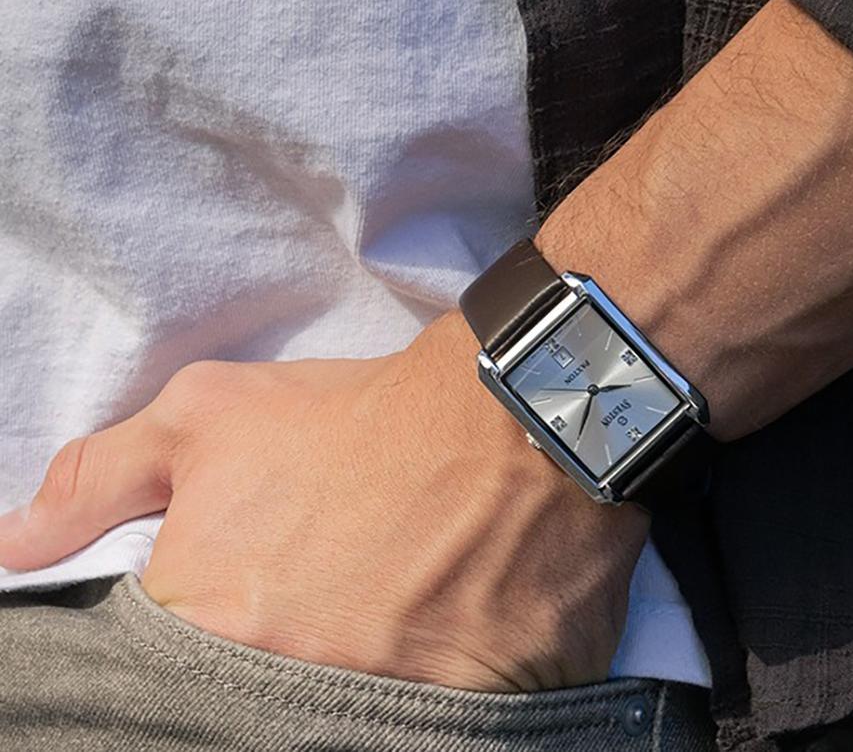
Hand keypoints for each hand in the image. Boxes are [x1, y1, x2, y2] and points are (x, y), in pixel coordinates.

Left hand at [0, 313, 648, 690]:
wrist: (518, 419)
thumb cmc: (360, 419)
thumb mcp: (211, 415)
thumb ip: (102, 479)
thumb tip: (20, 542)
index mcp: (211, 626)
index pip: (162, 683)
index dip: (204, 643)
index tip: (243, 610)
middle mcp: (291, 687)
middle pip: (252, 704)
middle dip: (280, 655)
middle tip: (325, 603)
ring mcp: (388, 714)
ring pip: (334, 720)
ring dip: (352, 672)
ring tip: (383, 613)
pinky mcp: (475, 723)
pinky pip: (423, 730)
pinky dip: (422, 695)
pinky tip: (437, 637)